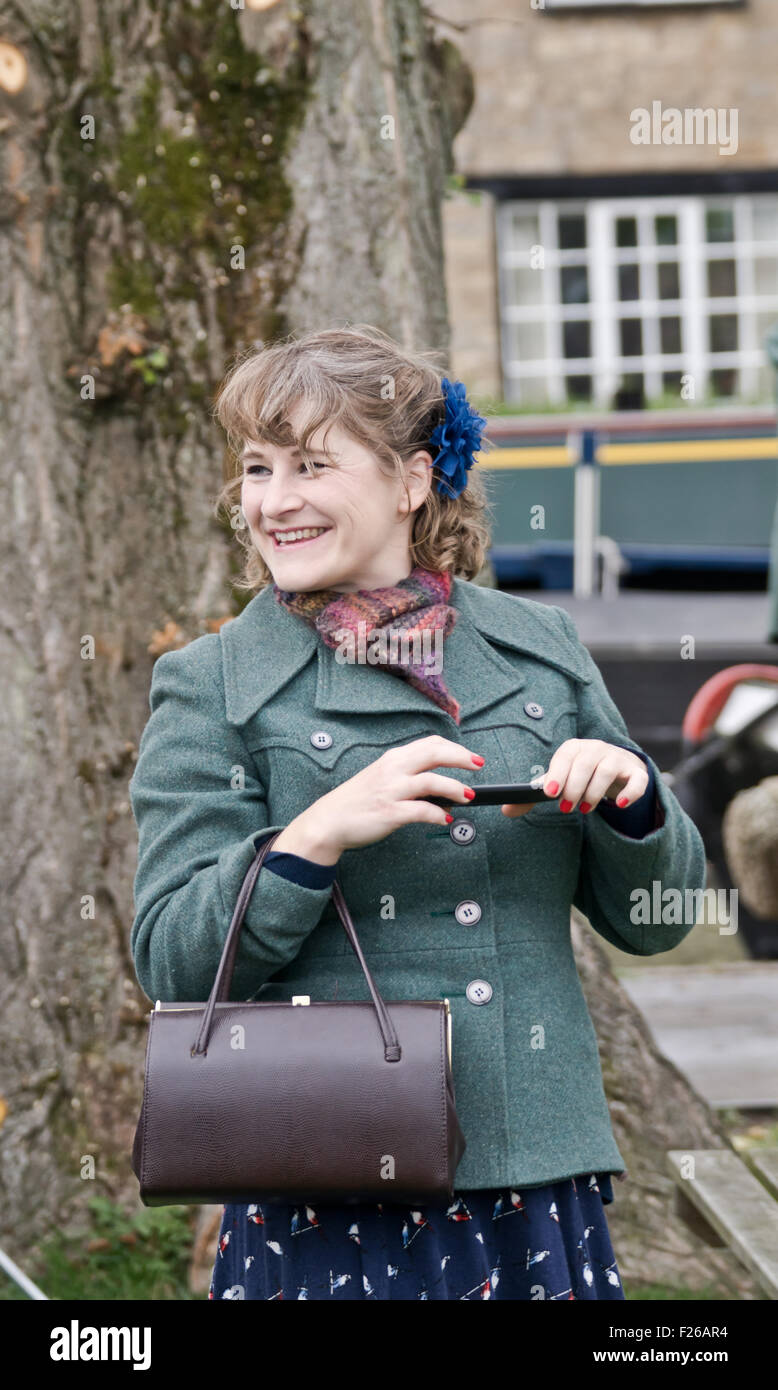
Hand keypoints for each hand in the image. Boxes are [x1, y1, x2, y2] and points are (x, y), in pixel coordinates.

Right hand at [291, 735, 486, 855]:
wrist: (328, 821)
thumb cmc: (356, 801)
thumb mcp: (381, 777)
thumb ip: (407, 774)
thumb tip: (437, 781)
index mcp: (393, 759)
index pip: (430, 744)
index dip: (455, 748)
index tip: (471, 756)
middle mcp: (393, 770)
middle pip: (434, 753)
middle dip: (461, 758)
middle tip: (479, 765)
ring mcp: (391, 791)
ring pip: (432, 782)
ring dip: (455, 788)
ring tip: (468, 796)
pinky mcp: (390, 813)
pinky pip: (422, 811)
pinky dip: (438, 814)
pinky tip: (446, 818)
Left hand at [501, 739, 648, 818]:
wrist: (618, 770)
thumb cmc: (581, 775)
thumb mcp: (560, 781)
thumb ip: (536, 795)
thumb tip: (507, 810)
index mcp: (574, 748)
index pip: (565, 755)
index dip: (557, 774)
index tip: (551, 794)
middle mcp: (596, 748)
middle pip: (585, 763)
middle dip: (574, 787)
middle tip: (567, 807)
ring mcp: (617, 758)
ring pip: (606, 771)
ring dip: (594, 793)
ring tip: (586, 809)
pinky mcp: (636, 772)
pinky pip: (637, 781)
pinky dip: (629, 793)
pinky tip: (620, 805)